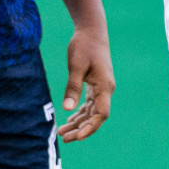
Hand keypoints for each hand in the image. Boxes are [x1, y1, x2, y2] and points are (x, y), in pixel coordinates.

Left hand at [57, 22, 114, 142]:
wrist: (92, 30)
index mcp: (104, 86)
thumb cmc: (84, 45)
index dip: (90, 127)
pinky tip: (69, 119)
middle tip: (63, 138)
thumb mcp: (76, 66)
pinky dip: (80, 113)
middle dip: (81, 129)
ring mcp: (102, 87)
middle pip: (96, 116)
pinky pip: (90, 104)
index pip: (101, 114)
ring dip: (79, 122)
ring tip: (62, 132)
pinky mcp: (96, 84)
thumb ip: (73, 87)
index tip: (77, 137)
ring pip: (92, 111)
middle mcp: (106, 89)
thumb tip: (68, 109)